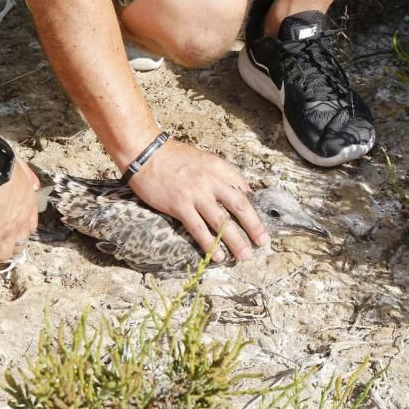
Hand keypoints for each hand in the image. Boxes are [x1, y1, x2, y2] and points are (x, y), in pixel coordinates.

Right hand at [0, 160, 40, 266]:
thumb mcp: (17, 167)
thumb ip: (21, 176)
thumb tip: (24, 180)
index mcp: (29, 201)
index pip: (29, 225)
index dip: (18, 232)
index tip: (6, 232)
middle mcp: (23, 218)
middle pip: (19, 243)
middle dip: (5, 247)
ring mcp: (10, 229)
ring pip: (4, 253)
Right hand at [126, 139, 269, 262]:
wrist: (145, 153)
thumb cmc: (173, 156)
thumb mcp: (203, 159)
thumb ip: (219, 175)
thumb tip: (236, 192)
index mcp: (219, 168)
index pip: (244, 190)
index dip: (255, 208)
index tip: (262, 222)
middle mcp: (211, 181)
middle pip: (240, 207)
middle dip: (254, 227)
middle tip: (263, 242)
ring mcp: (196, 194)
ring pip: (222, 222)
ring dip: (236, 241)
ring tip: (244, 255)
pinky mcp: (179, 206)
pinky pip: (199, 229)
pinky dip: (210, 244)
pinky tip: (218, 256)